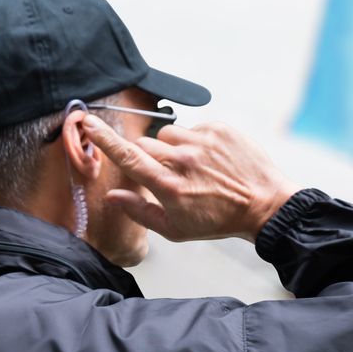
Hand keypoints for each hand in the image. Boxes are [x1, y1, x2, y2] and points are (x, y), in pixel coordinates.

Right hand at [82, 115, 301, 242]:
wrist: (264, 206)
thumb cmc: (217, 221)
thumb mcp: (174, 229)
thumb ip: (139, 211)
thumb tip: (113, 197)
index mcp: (169, 186)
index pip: (128, 157)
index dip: (104, 139)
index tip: (89, 122)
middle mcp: (183, 160)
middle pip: (144, 145)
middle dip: (148, 157)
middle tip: (167, 174)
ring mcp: (202, 142)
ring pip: (167, 134)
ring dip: (171, 148)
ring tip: (191, 167)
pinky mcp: (219, 128)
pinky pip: (192, 127)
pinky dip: (195, 141)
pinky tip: (209, 159)